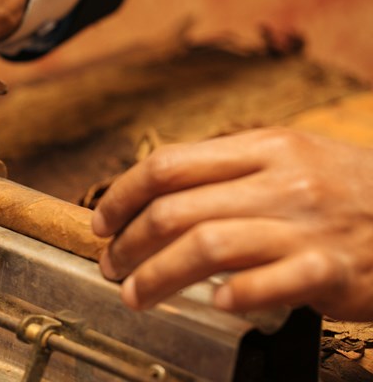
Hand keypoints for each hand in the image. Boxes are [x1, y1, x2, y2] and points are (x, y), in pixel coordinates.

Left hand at [92, 128, 372, 320]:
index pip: (168, 165)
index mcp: (266, 147)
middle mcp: (282, 181)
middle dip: (128, 243)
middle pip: (176, 210)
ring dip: (157, 275)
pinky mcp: (331, 271)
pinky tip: (213, 304)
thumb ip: (229, 170)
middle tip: (112, 265)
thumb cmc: (346, 190)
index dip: (122, 194)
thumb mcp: (291, 157)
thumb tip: (155, 194)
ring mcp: (307, 226)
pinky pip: (268, 285)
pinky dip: (231, 296)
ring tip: (136, 293)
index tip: (103, 221)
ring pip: (207, 247)